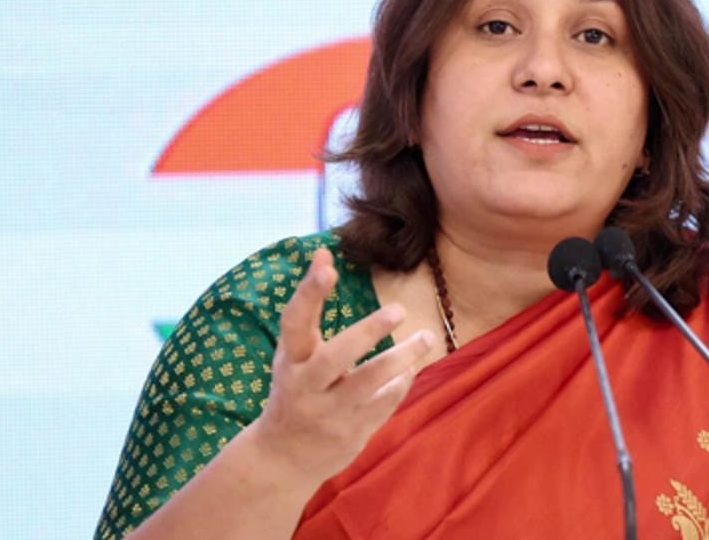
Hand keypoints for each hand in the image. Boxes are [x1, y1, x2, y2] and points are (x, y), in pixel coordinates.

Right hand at [251, 248, 437, 480]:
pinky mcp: (351, 432)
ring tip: (426, 337)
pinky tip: (411, 368)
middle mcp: (305, 386)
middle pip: (336, 357)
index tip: (325, 261)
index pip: (294, 321)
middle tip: (398, 310)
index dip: (309, 291)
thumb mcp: (295, 353)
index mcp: (289, 360)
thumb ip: (311, 309)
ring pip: (369, 383)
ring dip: (402, 358)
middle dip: (367, 333)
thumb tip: (322, 251)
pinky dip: (401, 383)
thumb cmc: (296, 388)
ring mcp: (328, 412)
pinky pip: (384, 403)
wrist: (282, 457)